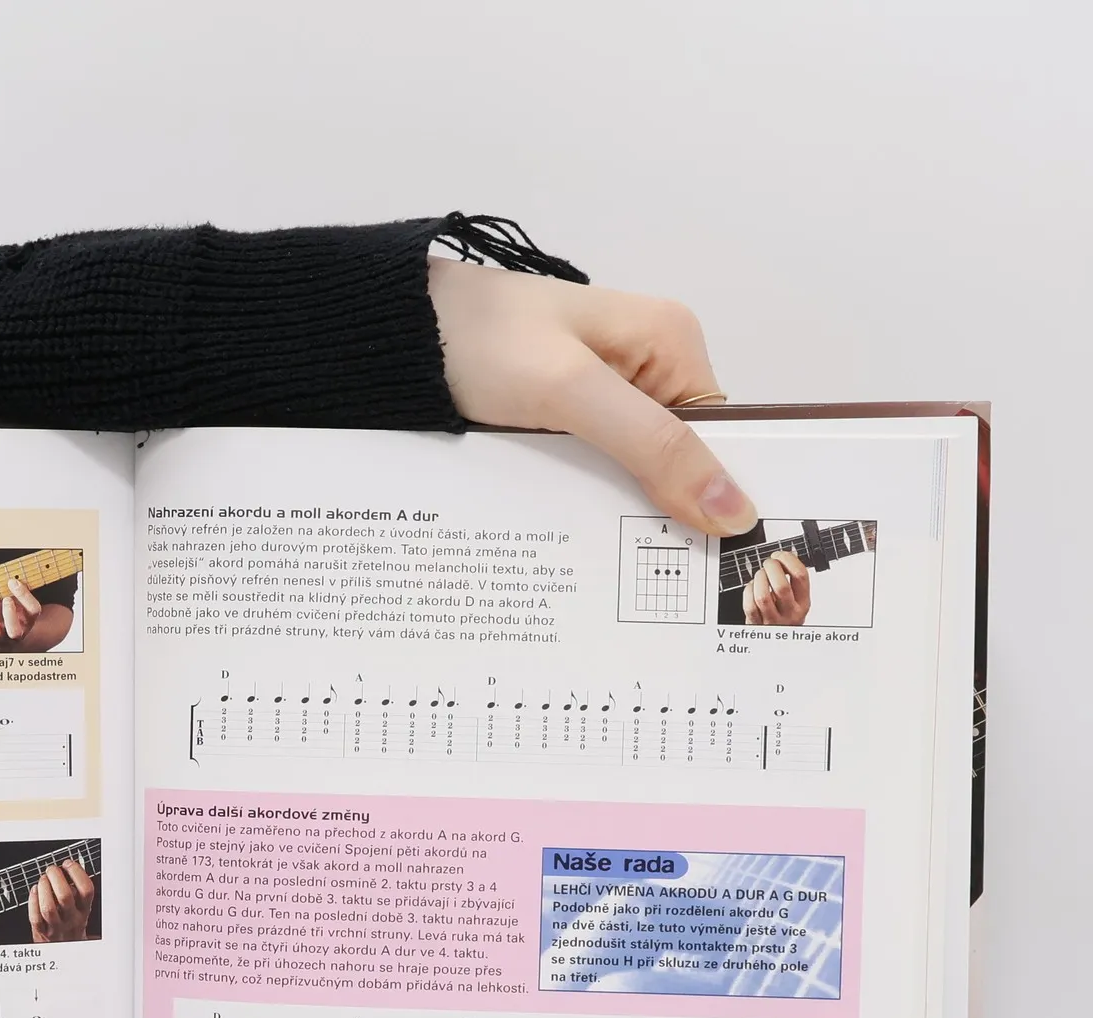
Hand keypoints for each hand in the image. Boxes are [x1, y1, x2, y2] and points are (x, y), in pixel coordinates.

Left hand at [0, 578, 72, 651]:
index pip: (33, 610)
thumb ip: (19, 591)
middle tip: (6, 598)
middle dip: (9, 613)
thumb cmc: (17, 611)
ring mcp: (3, 640)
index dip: (24, 595)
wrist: (13, 634)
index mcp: (29, 620)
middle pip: (14, 632)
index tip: (13, 582)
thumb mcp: (22, 600)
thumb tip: (12, 581)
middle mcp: (18, 634)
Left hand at [28, 859, 95, 942]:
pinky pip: (35, 917)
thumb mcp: (80, 909)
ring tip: (43, 880)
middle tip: (52, 870)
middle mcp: (72, 919)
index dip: (77, 873)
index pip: (86, 890)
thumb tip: (66, 869)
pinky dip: (32, 900)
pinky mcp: (41, 932)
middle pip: (65, 896)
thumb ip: (76, 891)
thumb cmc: (70, 925)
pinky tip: (34, 891)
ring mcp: (56, 927)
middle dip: (56, 877)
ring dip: (44, 888)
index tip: (68, 864)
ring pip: (48, 907)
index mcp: (84, 910)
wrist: (64, 950)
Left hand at [428, 259, 758, 536]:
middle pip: (674, 461)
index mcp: (671, 342)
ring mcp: (600, 396)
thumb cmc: (481, 340)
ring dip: (613, 510)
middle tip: (645, 569)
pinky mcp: (561, 420)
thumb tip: (733, 507)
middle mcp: (644, 367)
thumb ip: (652, 445)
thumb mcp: (572, 392)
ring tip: (602, 561)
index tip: (706, 556)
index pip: (719, 436)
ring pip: (628, 473)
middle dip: (659, 509)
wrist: (397, 336)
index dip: (711, 494)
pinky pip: (588, 471)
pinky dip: (577, 501)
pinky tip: (565, 534)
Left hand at [742, 550, 810, 625]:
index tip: (780, 555)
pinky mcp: (756, 624)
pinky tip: (752, 587)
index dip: (788, 560)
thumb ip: (793, 580)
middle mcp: (790, 612)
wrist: (776, 640)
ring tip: (760, 575)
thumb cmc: (785, 617)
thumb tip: (787, 556)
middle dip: (772, 568)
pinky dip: (748, 591)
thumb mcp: (797, 599)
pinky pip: (749, 606)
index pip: (801, 576)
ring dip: (759, 579)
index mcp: (803, 602)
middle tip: (768, 563)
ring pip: (763, 596)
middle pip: (781, 586)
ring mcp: (773, 620)